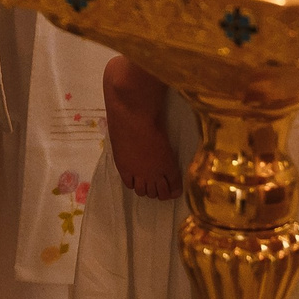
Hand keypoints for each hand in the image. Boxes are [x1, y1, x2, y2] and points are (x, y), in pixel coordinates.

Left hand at [102, 55, 180, 200]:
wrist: (131, 105)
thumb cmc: (122, 108)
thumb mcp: (119, 126)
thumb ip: (125, 133)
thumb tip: (125, 123)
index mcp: (122, 164)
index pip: (131, 184)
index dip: (140, 182)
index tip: (146, 178)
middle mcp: (136, 172)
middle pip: (145, 191)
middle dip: (152, 188)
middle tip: (160, 181)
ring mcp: (152, 171)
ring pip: (159, 192)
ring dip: (164, 190)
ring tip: (171, 184)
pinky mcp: (167, 166)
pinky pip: (173, 185)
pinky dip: (176, 187)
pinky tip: (179, 186)